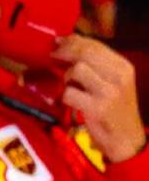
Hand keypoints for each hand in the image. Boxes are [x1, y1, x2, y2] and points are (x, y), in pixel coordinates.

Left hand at [53, 34, 146, 162]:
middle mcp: (119, 77)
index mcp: (123, 67)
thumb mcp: (113, 82)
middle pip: (84, 53)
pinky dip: (65, 97)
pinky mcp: (97, 108)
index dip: (73, 40)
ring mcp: (109, 92)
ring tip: (70, 85)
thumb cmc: (115, 109)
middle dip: (65, 52)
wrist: (127, 140)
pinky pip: (69, 93)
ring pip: (77, 70)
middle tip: (53, 56)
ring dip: (67, 77)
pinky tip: (71, 101)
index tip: (59, 41)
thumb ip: (95, 62)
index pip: (95, 45)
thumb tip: (69, 41)